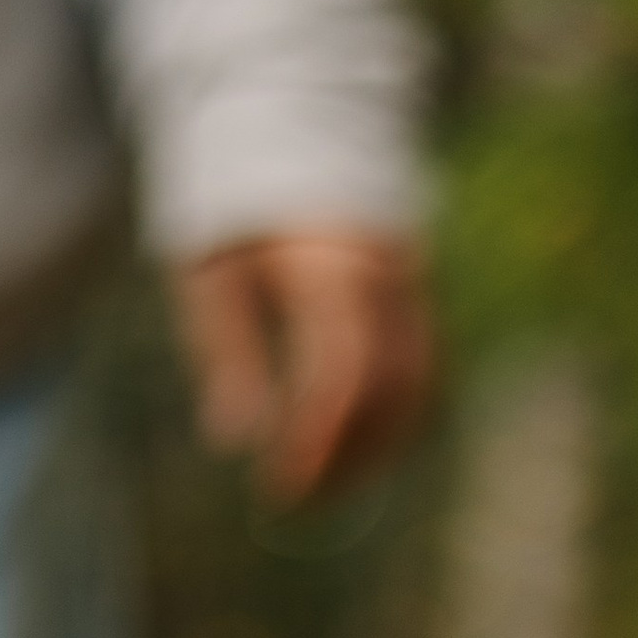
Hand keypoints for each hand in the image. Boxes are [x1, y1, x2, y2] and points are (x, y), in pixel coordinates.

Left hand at [170, 226, 437, 504]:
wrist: (289, 134)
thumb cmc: (236, 212)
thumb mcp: (211, 274)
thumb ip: (224, 349)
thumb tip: (235, 440)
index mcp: (329, 265)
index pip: (342, 370)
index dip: (318, 437)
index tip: (281, 486)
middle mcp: (387, 276)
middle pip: (388, 391)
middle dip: (347, 457)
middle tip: (297, 503)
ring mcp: (414, 286)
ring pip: (419, 388)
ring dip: (377, 449)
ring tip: (323, 487)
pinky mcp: (421, 297)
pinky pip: (426, 373)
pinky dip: (397, 420)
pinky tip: (353, 449)